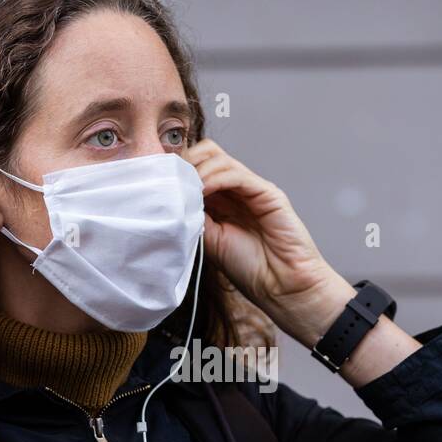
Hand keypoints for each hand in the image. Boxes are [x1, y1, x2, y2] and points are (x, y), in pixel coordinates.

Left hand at [184, 139, 353, 346]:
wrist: (282, 286)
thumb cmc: (251, 270)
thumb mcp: (209, 241)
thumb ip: (193, 217)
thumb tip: (171, 198)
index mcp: (222, 200)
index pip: (196, 168)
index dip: (177, 170)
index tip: (159, 182)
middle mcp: (236, 190)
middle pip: (206, 154)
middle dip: (184, 162)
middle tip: (170, 180)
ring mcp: (252, 189)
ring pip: (218, 158)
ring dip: (196, 169)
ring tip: (185, 189)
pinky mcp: (268, 193)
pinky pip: (237, 174)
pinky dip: (215, 178)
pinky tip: (202, 191)